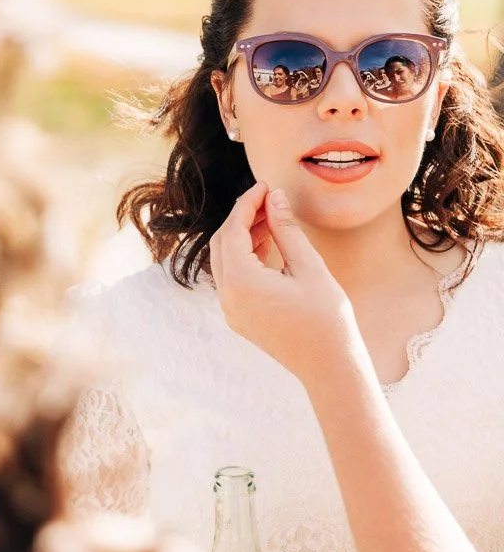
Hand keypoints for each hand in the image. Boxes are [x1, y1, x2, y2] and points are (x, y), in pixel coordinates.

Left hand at [209, 182, 355, 383]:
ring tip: (274, 220)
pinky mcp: (240, 319)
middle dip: (242, 218)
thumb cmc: (326, 318)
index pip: (233, 230)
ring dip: (244, 238)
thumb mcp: (309, 266)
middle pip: (222, 244)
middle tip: (269, 200)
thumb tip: (274, 197)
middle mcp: (228, 298)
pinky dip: (246, 259)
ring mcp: (231, 311)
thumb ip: (286, 229)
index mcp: (241, 282)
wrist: (329, 366)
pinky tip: (270, 246)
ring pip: (225, 262)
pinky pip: (233, 280)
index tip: (265, 185)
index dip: (247, 203)